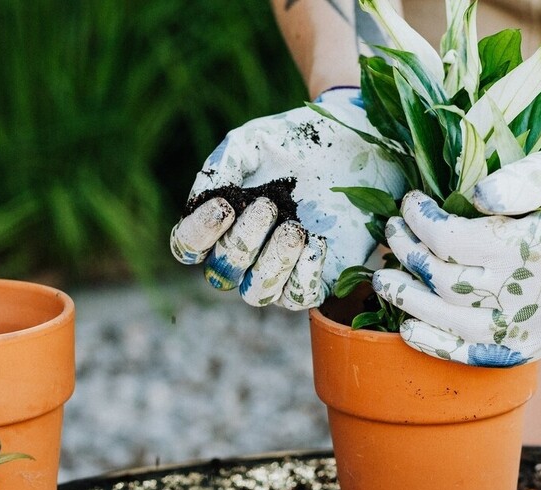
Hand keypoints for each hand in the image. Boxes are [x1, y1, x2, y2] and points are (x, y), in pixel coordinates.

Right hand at [170, 87, 403, 309]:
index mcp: (222, 222)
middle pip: (223, 273)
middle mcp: (245, 254)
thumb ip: (223, 164)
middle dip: (242, 242)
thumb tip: (201, 197)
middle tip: (268, 206)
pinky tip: (317, 242)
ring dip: (272, 263)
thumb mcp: (255, 141)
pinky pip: (300, 297)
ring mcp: (281, 269)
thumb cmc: (297, 142)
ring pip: (258, 293)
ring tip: (294, 228)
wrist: (352, 143)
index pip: (188, 247)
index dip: (198, 234)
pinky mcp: (319, 276)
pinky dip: (305, 274)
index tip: (224, 206)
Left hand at [372, 116, 540, 365]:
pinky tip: (412, 332)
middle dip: (409, 256)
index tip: (410, 202)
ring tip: (384, 280)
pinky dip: (445, 348)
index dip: (422, 221)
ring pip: (459, 325)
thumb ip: (518, 179)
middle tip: (390, 233)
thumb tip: (469, 198)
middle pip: (449, 283)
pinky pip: (488, 355)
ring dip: (412, 304)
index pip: (457, 241)